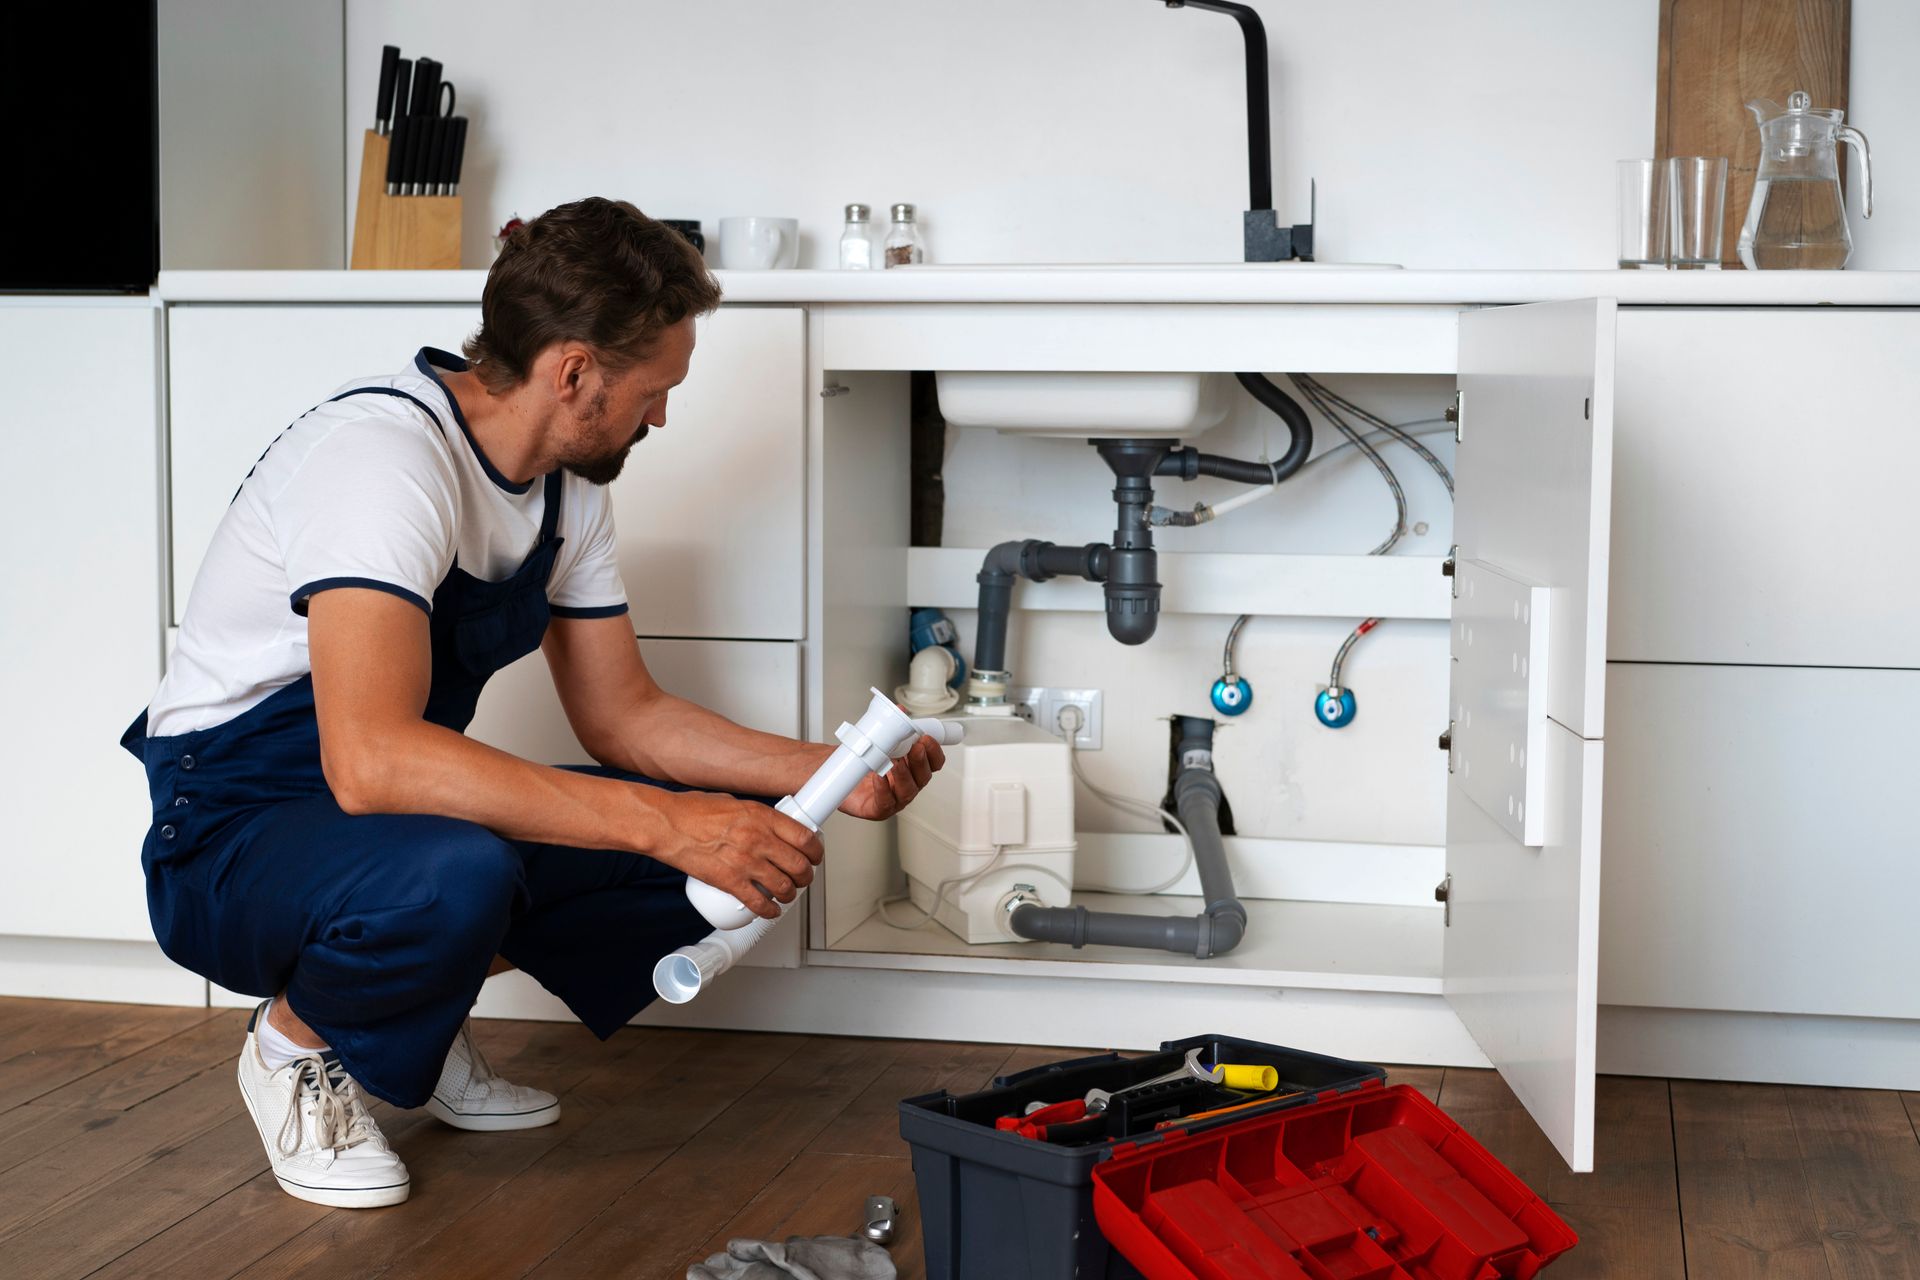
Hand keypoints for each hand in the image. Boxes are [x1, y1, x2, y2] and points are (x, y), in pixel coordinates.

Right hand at [652, 791, 823, 919]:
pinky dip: (768, 911)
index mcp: (762, 816)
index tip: (815, 856)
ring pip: (783, 887)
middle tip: (804, 877)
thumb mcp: (734, 803)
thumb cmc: (692, 811)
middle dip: (806, 876)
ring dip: (790, 894)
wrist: (666, 825)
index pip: (804, 838)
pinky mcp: (728, 882)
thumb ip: (755, 816)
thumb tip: (768, 826)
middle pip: (799, 865)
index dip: (816, 852)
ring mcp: (744, 862)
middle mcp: (758, 839)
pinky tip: (770, 910)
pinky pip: (757, 903)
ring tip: (787, 894)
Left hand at [839, 734, 945, 821]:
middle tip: (915, 747)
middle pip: (924, 777)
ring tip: (896, 761)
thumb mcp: (875, 736)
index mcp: (911, 767)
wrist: (831, 771)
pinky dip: (884, 789)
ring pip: (908, 791)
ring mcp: (893, 798)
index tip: (927, 738)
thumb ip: (890, 724)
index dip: (934, 752)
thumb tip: (899, 710)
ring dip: (904, 775)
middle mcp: (905, 784)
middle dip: (921, 761)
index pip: (933, 763)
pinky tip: (880, 776)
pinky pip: (885, 803)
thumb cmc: (857, 758)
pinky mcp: (877, 809)